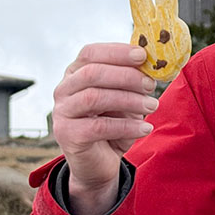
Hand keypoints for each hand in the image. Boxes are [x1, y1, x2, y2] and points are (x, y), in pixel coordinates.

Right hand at [50, 42, 158, 214]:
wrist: (99, 163)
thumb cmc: (113, 124)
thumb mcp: (124, 98)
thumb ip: (131, 81)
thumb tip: (153, 65)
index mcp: (75, 74)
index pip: (90, 53)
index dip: (116, 52)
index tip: (143, 55)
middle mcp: (63, 90)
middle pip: (92, 73)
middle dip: (125, 76)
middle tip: (151, 85)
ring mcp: (62, 112)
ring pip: (94, 98)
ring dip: (128, 100)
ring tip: (153, 106)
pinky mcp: (68, 135)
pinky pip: (99, 127)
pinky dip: (126, 126)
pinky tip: (145, 128)